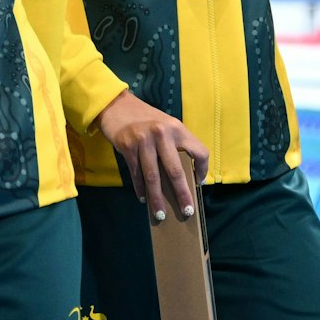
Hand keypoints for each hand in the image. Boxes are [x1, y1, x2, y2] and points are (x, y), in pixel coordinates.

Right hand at [93, 90, 208, 222]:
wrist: (117, 105)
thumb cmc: (146, 119)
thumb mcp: (166, 126)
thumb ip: (176, 145)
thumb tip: (186, 176)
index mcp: (177, 128)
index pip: (199, 151)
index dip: (203, 170)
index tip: (200, 184)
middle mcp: (162, 133)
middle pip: (175, 170)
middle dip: (182, 194)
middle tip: (187, 212)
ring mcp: (143, 140)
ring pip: (153, 177)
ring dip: (157, 198)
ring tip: (161, 214)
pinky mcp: (127, 146)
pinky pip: (136, 174)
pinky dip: (140, 188)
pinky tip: (143, 198)